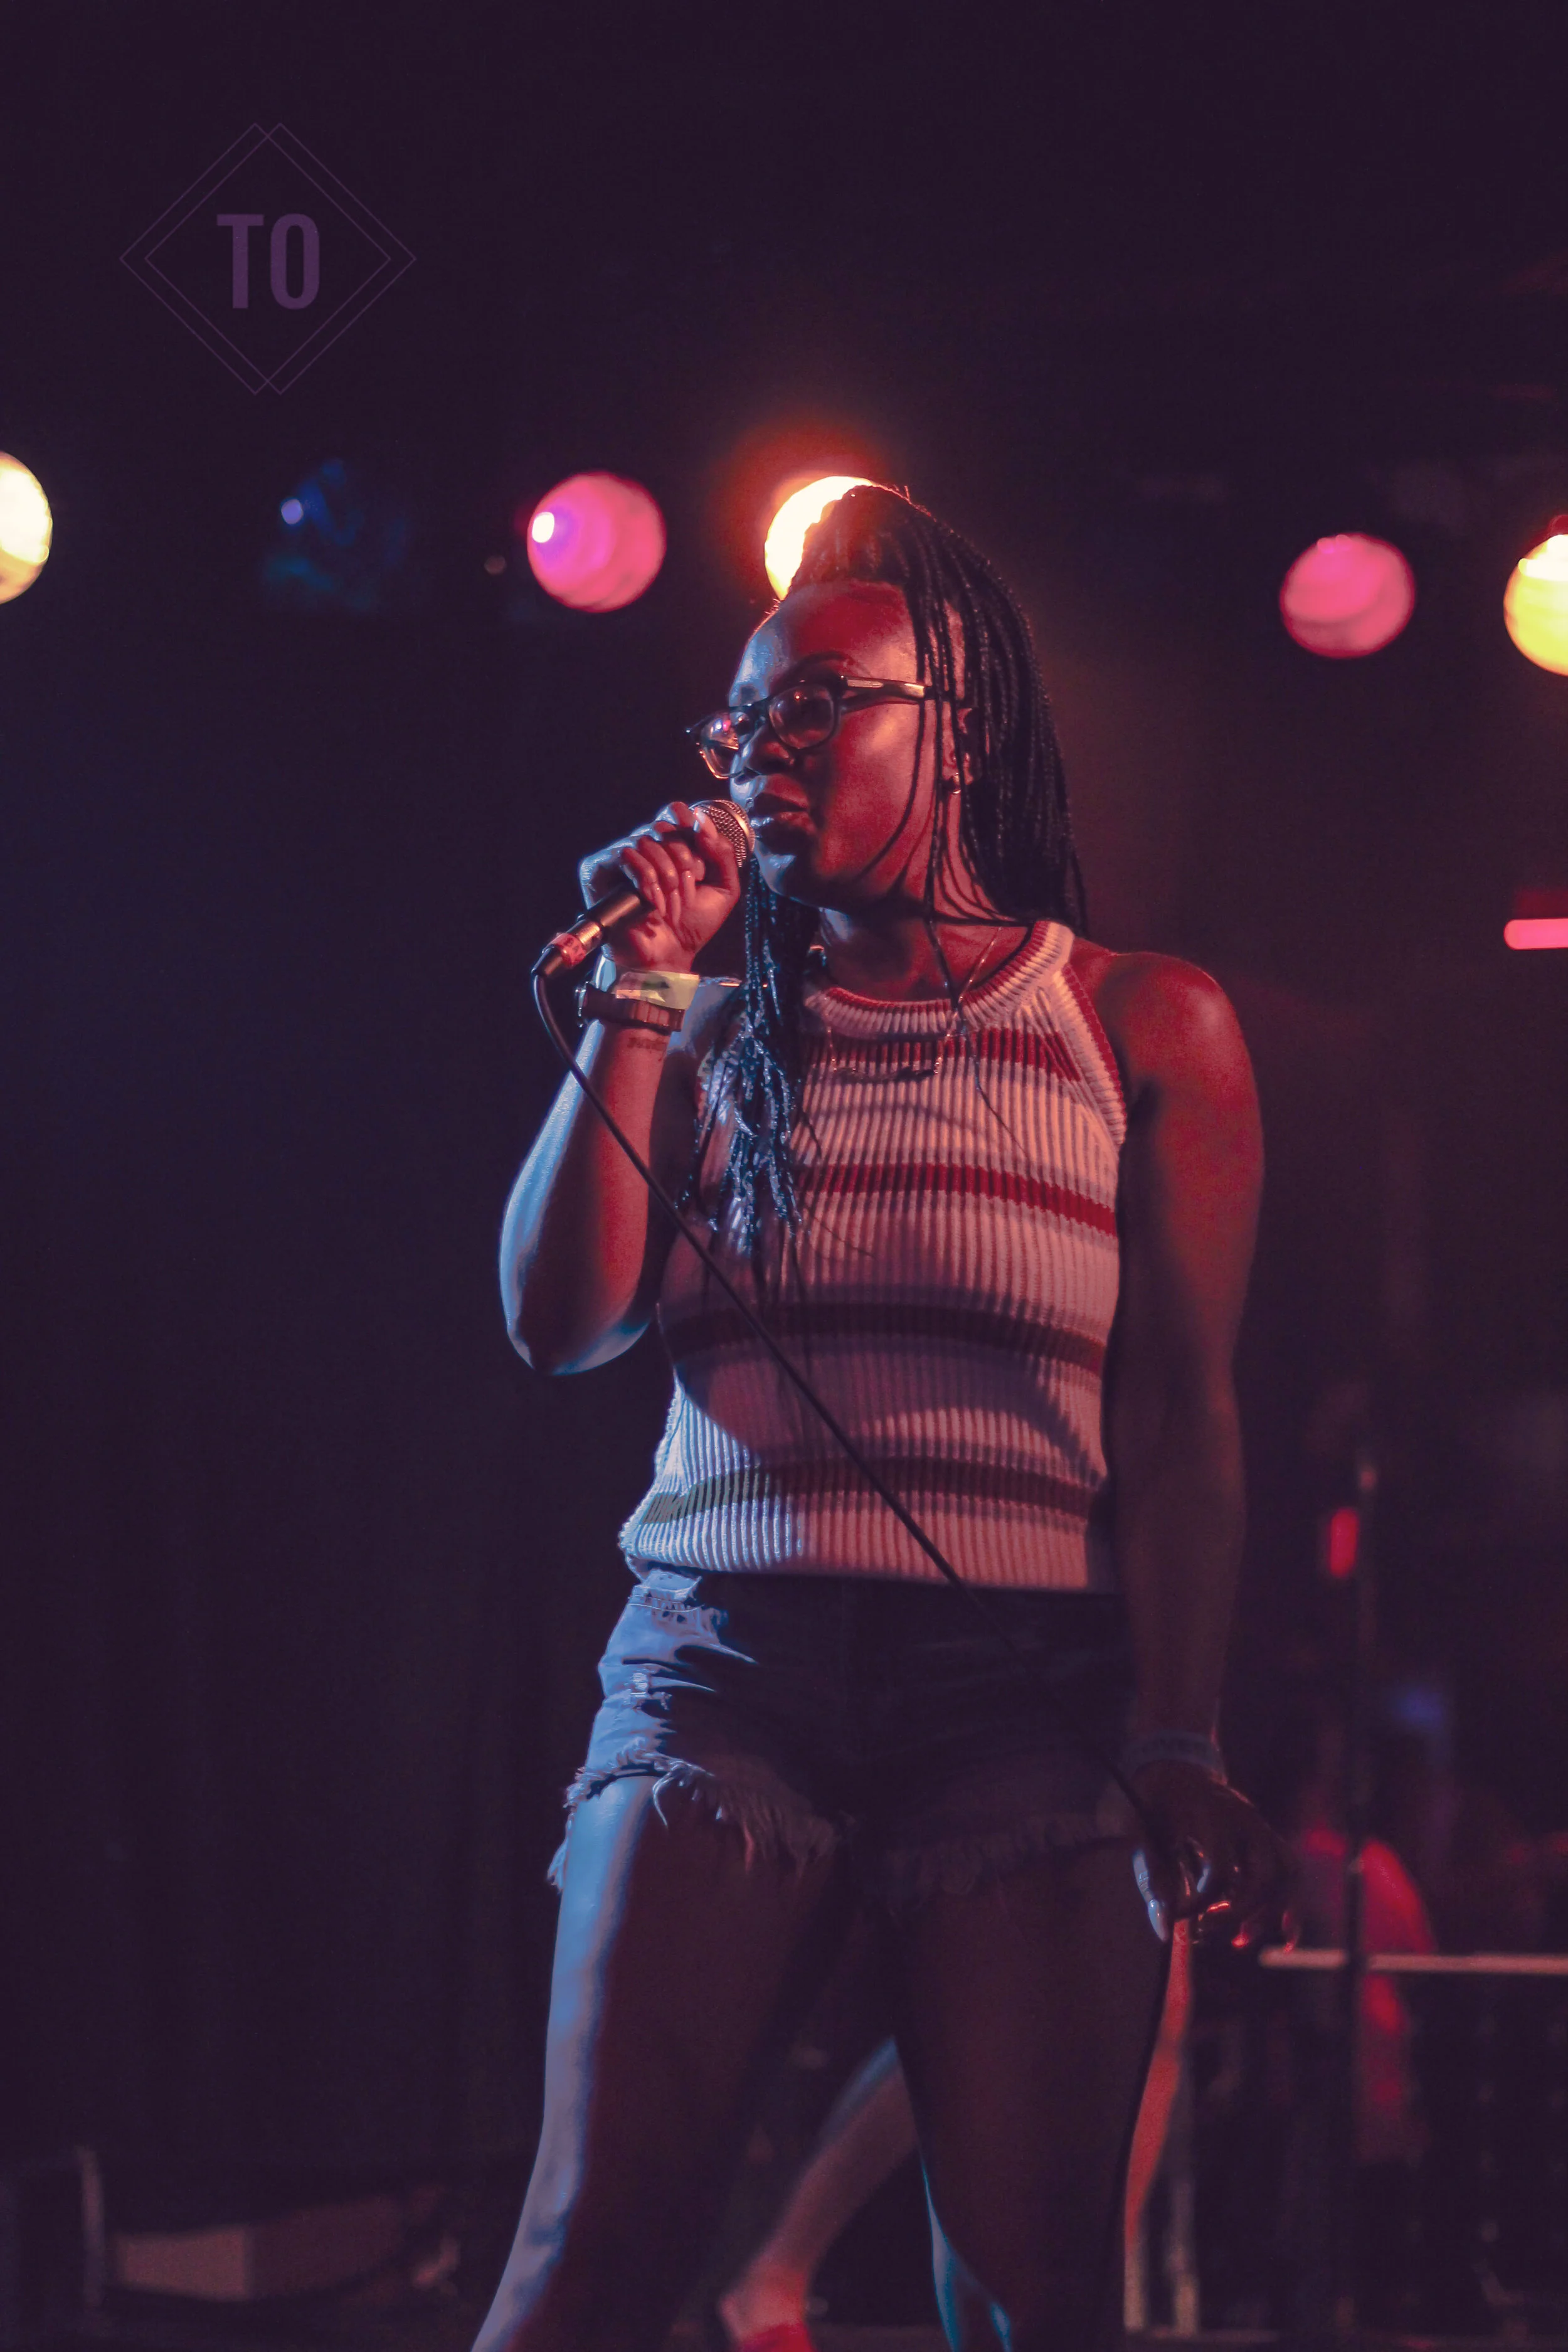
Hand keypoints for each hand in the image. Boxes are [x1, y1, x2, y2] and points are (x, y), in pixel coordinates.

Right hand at [578, 800, 743, 971]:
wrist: (668, 956)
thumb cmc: (692, 926)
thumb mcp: (724, 888)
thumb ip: (723, 853)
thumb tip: (701, 819)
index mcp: (671, 848)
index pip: (673, 814)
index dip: (684, 817)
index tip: (696, 833)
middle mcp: (645, 849)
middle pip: (663, 827)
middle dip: (683, 857)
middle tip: (690, 886)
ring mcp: (621, 859)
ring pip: (646, 841)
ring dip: (666, 874)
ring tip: (673, 903)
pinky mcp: (601, 871)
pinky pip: (626, 855)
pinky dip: (646, 879)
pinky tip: (653, 902)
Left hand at [1130, 1762, 1293, 1947]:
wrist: (1176, 1768)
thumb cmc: (1158, 1804)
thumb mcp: (1144, 1834)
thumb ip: (1154, 1881)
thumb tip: (1166, 1932)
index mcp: (1211, 1815)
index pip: (1219, 1871)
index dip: (1200, 1903)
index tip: (1179, 1918)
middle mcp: (1245, 1820)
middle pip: (1264, 1876)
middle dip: (1241, 1912)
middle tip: (1209, 1929)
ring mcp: (1261, 1826)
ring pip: (1285, 1875)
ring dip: (1268, 1913)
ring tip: (1239, 1938)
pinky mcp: (1268, 1836)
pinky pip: (1290, 1871)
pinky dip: (1289, 1904)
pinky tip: (1283, 1935)